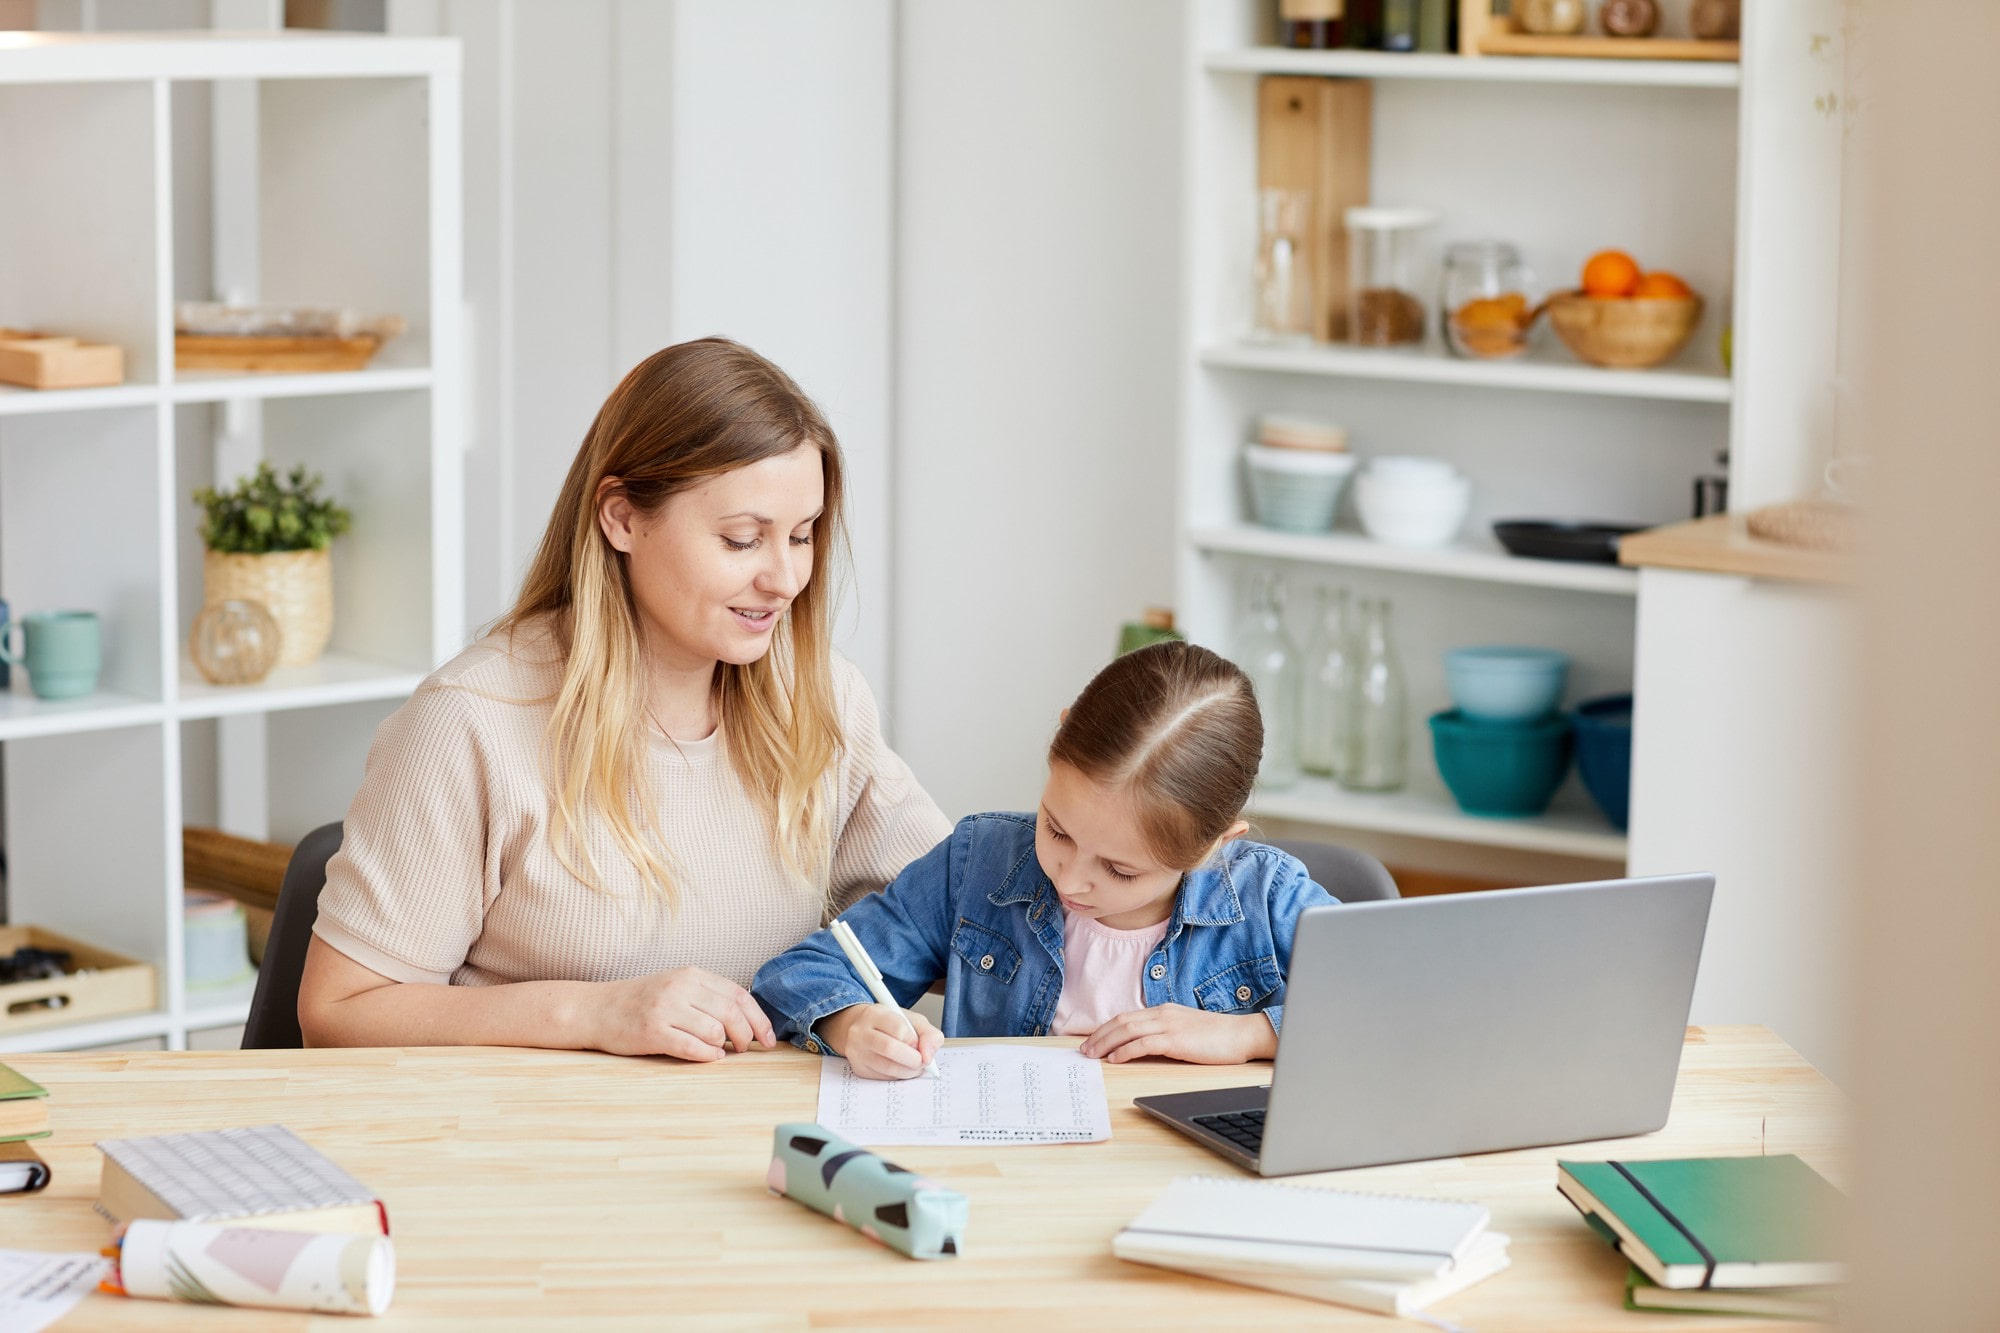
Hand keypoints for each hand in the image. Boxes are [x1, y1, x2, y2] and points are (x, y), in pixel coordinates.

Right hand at [591, 967, 776, 1060]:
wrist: (597, 1009)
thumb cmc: (641, 1002)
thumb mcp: (677, 987)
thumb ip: (708, 997)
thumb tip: (747, 1021)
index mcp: (692, 975)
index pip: (739, 995)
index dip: (759, 1019)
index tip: (768, 1039)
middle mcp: (680, 987)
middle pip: (731, 1013)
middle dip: (747, 1035)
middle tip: (747, 1049)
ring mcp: (665, 1008)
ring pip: (714, 1031)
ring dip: (724, 1046)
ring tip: (720, 1051)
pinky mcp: (652, 1031)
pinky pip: (691, 1047)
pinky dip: (707, 1055)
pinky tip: (709, 1057)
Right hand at [817, 1003, 942, 1080]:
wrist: (856, 1029)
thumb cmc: (887, 1024)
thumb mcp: (910, 1019)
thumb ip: (928, 1033)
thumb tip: (929, 1056)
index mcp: (874, 1015)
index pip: (898, 1029)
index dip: (914, 1040)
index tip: (919, 1045)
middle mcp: (861, 1033)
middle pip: (890, 1049)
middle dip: (913, 1059)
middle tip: (922, 1061)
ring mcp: (857, 1053)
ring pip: (888, 1068)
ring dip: (908, 1070)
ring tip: (915, 1065)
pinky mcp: (859, 1069)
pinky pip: (883, 1078)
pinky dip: (898, 1076)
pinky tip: (901, 1068)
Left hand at [1078, 1004, 1277, 1064]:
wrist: (1243, 1035)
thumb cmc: (1218, 1036)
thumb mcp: (1186, 1029)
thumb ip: (1165, 1032)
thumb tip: (1143, 1046)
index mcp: (1164, 1011)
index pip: (1127, 1017)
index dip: (1106, 1029)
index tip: (1092, 1041)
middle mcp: (1163, 1014)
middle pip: (1122, 1021)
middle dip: (1099, 1036)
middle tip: (1084, 1050)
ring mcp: (1170, 1025)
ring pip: (1128, 1030)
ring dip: (1106, 1043)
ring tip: (1093, 1055)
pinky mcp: (1177, 1040)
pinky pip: (1144, 1044)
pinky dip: (1126, 1051)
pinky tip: (1116, 1059)